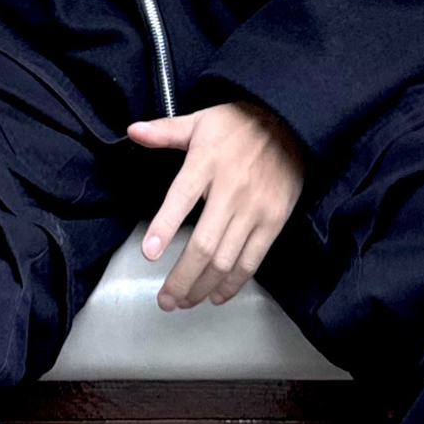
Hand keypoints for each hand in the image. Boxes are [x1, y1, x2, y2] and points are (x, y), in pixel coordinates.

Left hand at [126, 99, 304, 310]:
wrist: (291, 124)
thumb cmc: (240, 125)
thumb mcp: (200, 120)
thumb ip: (165, 131)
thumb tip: (133, 131)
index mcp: (206, 164)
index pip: (181, 198)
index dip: (164, 227)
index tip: (149, 253)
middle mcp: (230, 191)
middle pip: (203, 244)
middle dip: (181, 278)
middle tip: (165, 300)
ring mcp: (254, 210)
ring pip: (225, 260)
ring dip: (203, 287)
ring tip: (183, 302)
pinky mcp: (273, 222)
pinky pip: (252, 260)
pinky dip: (233, 283)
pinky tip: (216, 296)